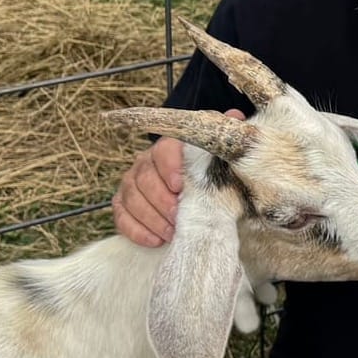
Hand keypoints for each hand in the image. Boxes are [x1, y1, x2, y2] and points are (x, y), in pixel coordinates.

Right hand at [112, 107, 244, 246]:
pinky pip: (121, 217)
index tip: (180, 186)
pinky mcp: (123, 204)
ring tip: (172, 233)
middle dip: (162, 201)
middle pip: (145, 178)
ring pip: (132, 198)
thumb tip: (236, 116)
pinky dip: (136, 230)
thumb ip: (224, 138)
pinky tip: (156, 241)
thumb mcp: (220, 156)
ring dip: (152, 218)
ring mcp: (132, 183)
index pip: (164, 150)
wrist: (196, 187)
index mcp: (170, 147)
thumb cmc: (209, 171)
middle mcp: (146, 161)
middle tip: (179, 218)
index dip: (169, 167)